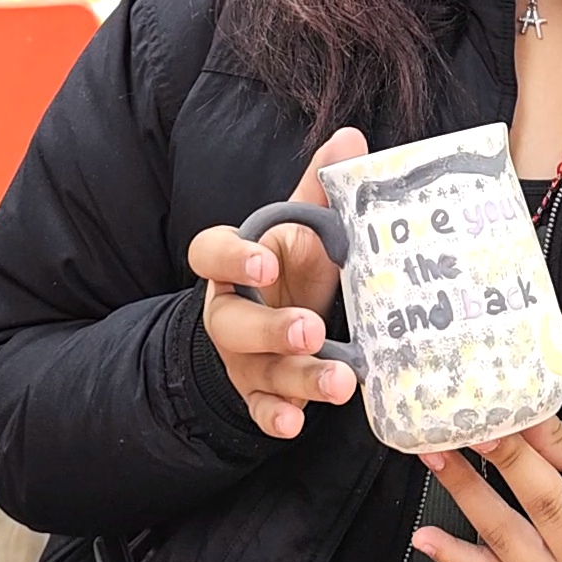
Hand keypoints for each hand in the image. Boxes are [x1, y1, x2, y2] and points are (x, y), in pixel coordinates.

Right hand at [187, 127, 366, 440]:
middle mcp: (229, 312)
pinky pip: (259, 409)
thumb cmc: (289, 267)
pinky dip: (276, 417)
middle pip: (233, 322)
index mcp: (235, 263)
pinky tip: (297, 423)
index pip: (210, 253)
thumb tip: (351, 138)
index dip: (232, 259)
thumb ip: (319, 187)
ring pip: (257, 369)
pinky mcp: (255, 391)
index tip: (263, 262)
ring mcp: (239, 357)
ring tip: (338, 381)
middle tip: (311, 329)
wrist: (271, 318)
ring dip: (296, 378)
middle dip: (271, 328)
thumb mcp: (302, 226)